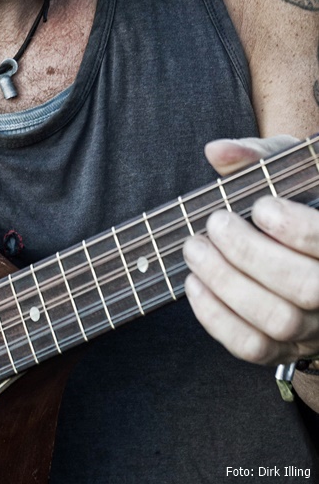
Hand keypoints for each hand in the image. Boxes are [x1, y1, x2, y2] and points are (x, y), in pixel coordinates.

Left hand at [182, 135, 318, 367]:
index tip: (261, 207)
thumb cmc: (296, 200)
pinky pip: (254, 348)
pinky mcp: (286, 347)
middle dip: (251, 255)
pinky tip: (195, 283)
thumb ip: (259, 157)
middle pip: (306, 289)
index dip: (298, 230)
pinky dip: (216, 318)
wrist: (301, 246)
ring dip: (226, 283)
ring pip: (280, 322)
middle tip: (216, 224)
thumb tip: (218, 152)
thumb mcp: (291, 171)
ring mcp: (316, 327)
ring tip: (195, 248)